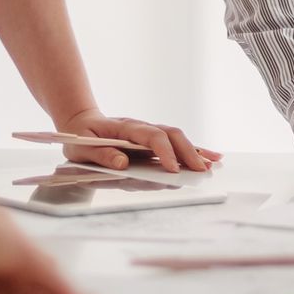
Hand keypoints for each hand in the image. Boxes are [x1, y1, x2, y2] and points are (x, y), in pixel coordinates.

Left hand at [57, 108, 218, 173]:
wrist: (80, 123)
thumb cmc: (80, 138)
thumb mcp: (81, 148)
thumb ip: (100, 155)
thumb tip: (121, 163)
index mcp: (125, 128)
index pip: (151, 136)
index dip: (164, 152)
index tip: (173, 169)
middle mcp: (141, 128)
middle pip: (170, 134)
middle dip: (187, 152)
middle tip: (201, 170)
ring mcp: (148, 133)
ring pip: (177, 138)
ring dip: (195, 151)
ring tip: (213, 163)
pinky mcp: (152, 142)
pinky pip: (175, 145)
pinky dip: (193, 150)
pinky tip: (209, 157)